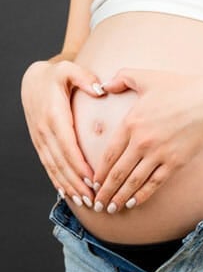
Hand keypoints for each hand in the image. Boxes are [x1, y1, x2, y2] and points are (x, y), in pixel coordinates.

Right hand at [21, 60, 104, 206]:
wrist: (33, 80)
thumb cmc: (56, 75)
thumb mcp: (68, 70)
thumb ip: (83, 77)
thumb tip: (100, 90)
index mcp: (54, 116)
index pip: (68, 147)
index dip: (80, 166)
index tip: (94, 180)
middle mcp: (45, 132)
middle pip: (61, 163)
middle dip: (77, 183)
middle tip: (94, 198)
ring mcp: (41, 139)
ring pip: (54, 168)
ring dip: (68, 186)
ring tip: (84, 201)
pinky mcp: (41, 143)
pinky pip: (48, 165)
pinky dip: (57, 180)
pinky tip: (67, 192)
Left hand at [92, 68, 202, 212]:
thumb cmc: (179, 88)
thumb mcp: (146, 76)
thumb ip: (121, 78)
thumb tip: (104, 85)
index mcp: (131, 123)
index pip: (109, 154)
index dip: (99, 172)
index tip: (92, 183)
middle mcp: (142, 142)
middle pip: (118, 173)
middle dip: (105, 192)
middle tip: (96, 205)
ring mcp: (159, 154)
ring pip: (134, 182)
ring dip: (120, 198)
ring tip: (111, 209)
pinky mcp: (175, 162)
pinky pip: (155, 183)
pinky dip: (142, 195)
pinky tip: (134, 203)